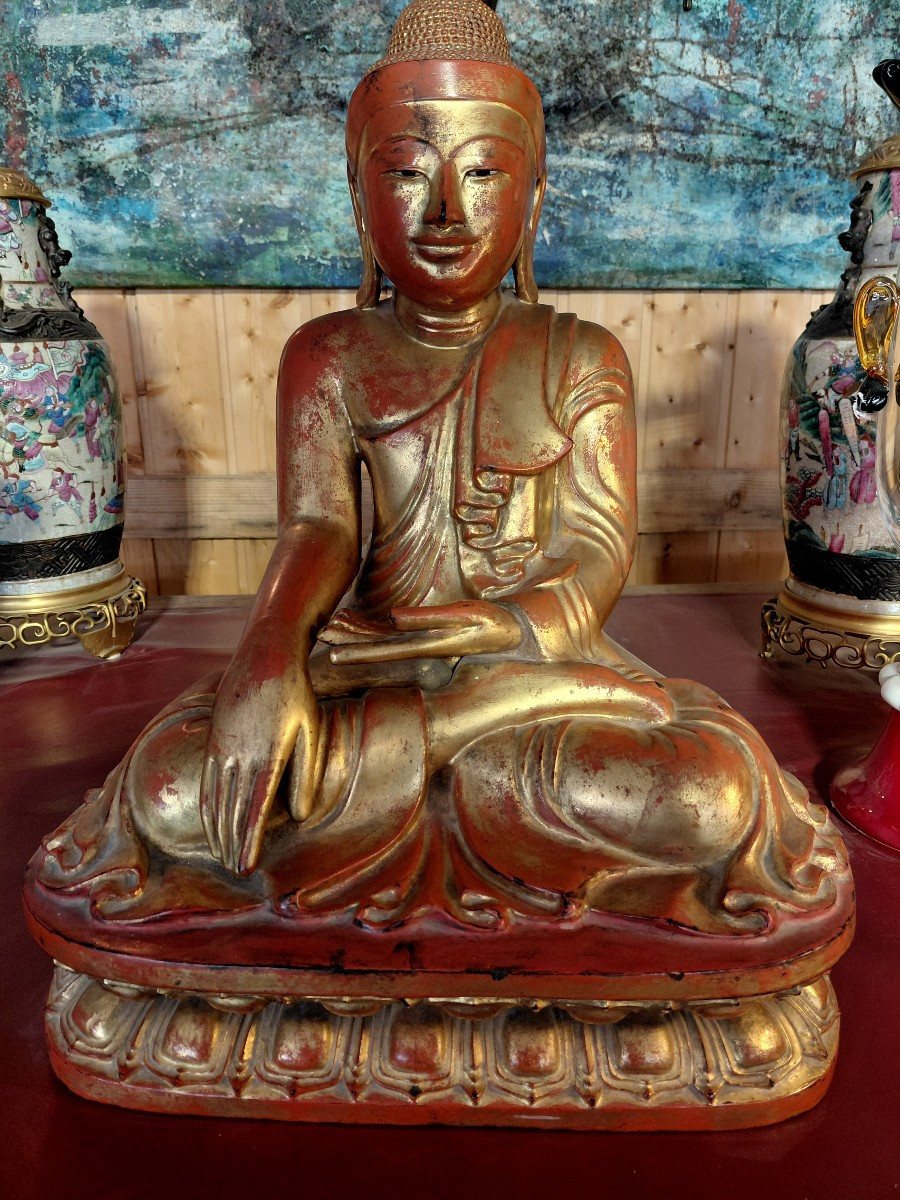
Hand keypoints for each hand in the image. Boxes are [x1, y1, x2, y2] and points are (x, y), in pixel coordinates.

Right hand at [199, 663, 317, 875]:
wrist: (264, 653)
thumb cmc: (297, 692)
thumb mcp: (310, 729)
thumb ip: (306, 773)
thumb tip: (301, 817)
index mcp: (267, 754)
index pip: (255, 810)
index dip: (249, 842)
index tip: (247, 868)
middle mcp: (238, 753)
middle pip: (231, 809)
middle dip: (231, 844)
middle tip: (234, 872)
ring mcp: (221, 744)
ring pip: (215, 797)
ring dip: (216, 831)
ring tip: (221, 855)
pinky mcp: (213, 736)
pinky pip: (206, 779)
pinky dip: (206, 805)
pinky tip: (208, 822)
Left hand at [326, 601, 521, 664]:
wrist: (516, 634)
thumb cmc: (494, 622)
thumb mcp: (465, 616)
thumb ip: (429, 618)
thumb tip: (393, 618)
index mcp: (429, 647)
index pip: (385, 651)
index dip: (357, 652)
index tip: (332, 655)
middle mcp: (423, 649)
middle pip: (379, 649)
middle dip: (349, 645)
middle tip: (321, 640)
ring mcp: (426, 645)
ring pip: (385, 643)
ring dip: (358, 638)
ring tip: (330, 631)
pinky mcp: (431, 638)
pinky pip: (397, 637)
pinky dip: (374, 632)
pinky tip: (358, 627)